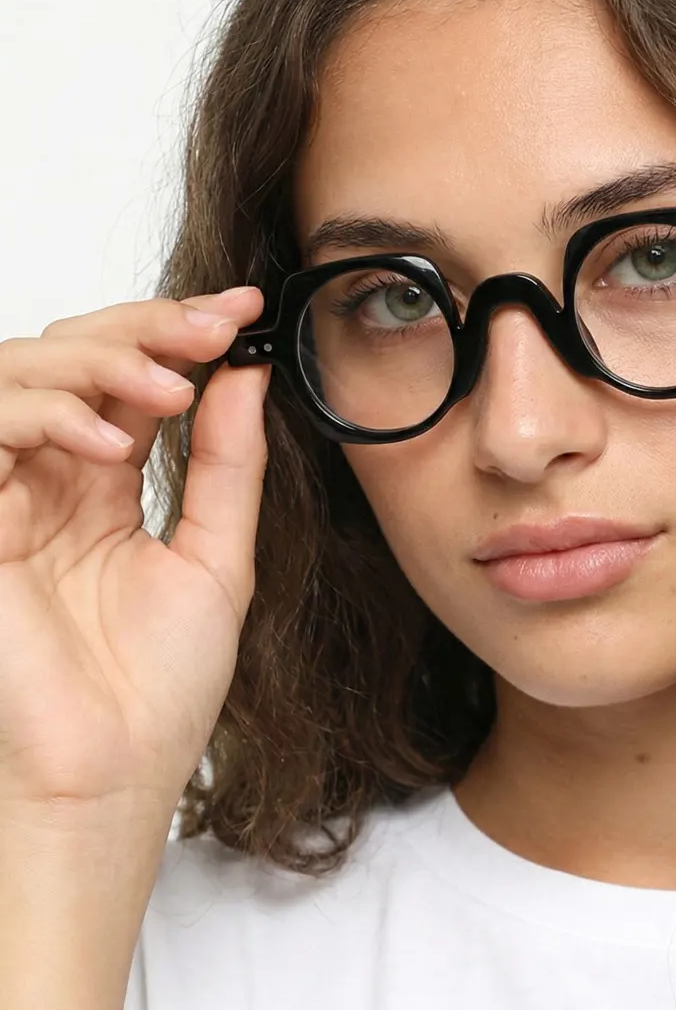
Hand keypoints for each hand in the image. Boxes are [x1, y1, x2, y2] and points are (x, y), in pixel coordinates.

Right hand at [0, 287, 269, 821]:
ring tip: (170, 388)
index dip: (181, 332)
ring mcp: (8, 496)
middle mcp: (52, 479)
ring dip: (99, 362)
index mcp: (107, 485)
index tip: (244, 309)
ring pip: (22, 374)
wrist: (116, 772)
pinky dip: (46, 417)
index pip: (132, 378)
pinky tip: (111, 444)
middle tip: (212, 326)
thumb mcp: (218, 556)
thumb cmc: (161, 683)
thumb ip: (227, 465)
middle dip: (145, 328)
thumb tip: (246, 377)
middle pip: (74, 356)